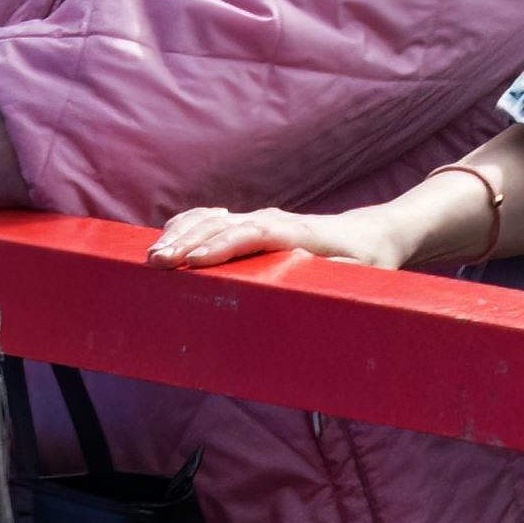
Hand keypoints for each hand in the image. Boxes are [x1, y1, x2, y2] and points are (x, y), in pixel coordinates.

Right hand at [149, 201, 419, 272]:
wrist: (371, 236)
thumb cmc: (367, 265)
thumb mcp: (363, 282)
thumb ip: (343, 289)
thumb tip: (325, 303)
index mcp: (299, 235)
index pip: (255, 234)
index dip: (223, 245)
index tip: (195, 260)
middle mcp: (275, 222)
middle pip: (225, 225)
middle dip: (188, 242)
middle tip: (157, 263)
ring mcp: (262, 220)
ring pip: (213, 219)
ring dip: (181, 234)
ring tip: (152, 256)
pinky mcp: (253, 225)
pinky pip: (214, 220)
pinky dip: (188, 225)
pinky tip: (168, 238)